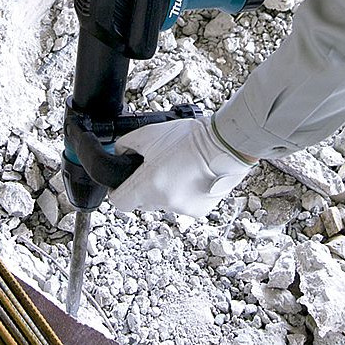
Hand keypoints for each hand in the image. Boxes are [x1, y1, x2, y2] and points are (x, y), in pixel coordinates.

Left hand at [109, 117, 255, 218]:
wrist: (225, 144)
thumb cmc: (191, 138)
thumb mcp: (149, 133)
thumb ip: (126, 144)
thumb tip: (119, 152)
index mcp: (148, 184)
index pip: (119, 201)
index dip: (119, 190)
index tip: (123, 183)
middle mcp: (164, 201)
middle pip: (142, 202)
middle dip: (144, 187)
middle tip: (155, 168)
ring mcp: (182, 208)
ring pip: (163, 203)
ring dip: (165, 190)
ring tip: (178, 168)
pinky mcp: (198, 211)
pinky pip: (182, 205)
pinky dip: (183, 194)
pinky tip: (191, 176)